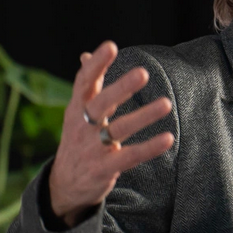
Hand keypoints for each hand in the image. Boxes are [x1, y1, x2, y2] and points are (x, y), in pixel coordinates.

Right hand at [49, 41, 174, 226]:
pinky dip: (149, 147)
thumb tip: (86, 54)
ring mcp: (92, 148)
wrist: (64, 185)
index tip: (110, 46)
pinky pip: (130, 156)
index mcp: (76, 108)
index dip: (95, 64)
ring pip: (119, 129)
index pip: (84, 82)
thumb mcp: (77, 112)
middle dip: (121, 88)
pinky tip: (168, 138)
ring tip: (166, 103)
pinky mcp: (104, 168)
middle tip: (143, 73)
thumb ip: (87, 85)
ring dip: (143, 116)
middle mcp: (82, 126)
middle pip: (100, 104)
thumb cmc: (78, 138)